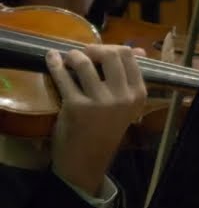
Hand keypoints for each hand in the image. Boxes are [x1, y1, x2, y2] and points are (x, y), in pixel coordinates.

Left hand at [48, 45, 148, 197]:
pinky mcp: (76, 106)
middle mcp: (123, 96)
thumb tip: (138, 50)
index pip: (129, 57)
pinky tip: (51, 57)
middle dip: (93, 48)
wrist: (87, 159)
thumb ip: (131, 78)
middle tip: (83, 53)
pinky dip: (54, 64)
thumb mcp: (126, 104)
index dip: (111, 48)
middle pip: (110, 55)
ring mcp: (100, 101)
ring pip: (85, 63)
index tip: (99, 52)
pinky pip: (63, 77)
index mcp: (138, 94)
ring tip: (68, 58)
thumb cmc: (107, 129)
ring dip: (73, 55)